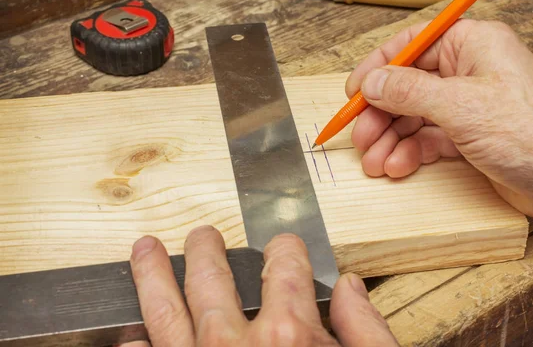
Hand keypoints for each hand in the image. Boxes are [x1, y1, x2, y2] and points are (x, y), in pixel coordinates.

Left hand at [120, 226, 397, 346]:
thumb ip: (365, 328)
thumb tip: (350, 287)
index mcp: (291, 335)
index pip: (284, 267)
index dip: (286, 249)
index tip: (284, 246)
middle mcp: (237, 346)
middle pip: (213, 278)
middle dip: (207, 250)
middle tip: (202, 235)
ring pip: (165, 311)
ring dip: (152, 276)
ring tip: (144, 251)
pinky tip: (130, 335)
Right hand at [346, 19, 532, 229]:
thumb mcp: (461, 106)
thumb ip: (409, 92)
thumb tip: (372, 82)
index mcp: (471, 45)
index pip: (412, 44)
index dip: (378, 67)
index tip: (353, 91)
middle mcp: (469, 72)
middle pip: (407, 86)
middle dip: (380, 114)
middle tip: (359, 136)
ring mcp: (469, 106)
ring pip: (415, 117)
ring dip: (391, 139)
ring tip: (373, 161)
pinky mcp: (471, 138)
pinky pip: (429, 140)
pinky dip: (410, 153)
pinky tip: (397, 167)